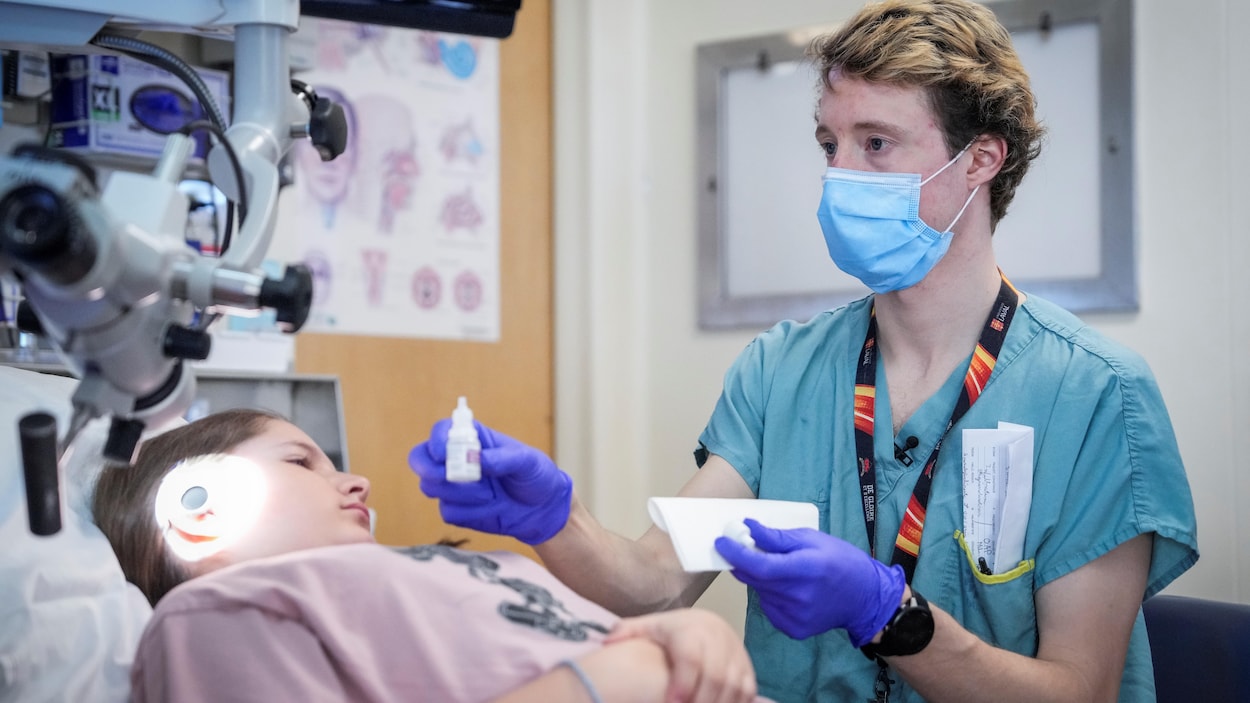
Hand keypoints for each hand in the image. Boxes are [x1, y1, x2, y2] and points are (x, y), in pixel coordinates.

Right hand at [408, 419, 571, 544]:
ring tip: (489, 494)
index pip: (441, 431)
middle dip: (430, 470)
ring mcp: (454, 485)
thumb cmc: (536, 476)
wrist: (543, 510)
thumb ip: (502, 458)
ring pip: (430, 487)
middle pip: (420, 459)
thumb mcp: (527, 461)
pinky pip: (447, 511)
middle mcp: (457, 460)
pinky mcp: (457, 509)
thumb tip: (475, 459)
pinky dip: (468, 512)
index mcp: (473, 439)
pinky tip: (490, 508)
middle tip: (452, 477)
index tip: (443, 453)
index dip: (436, 440)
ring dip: (459, 493)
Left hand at [606, 609, 757, 702]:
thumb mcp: (647, 627)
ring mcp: (737, 654)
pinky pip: (747, 692)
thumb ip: (627, 633)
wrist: (705, 624)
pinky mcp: (748, 669)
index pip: (691, 658)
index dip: (683, 683)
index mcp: (691, 629)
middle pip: (716, 676)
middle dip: (700, 702)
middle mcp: (718, 639)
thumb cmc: (670, 632)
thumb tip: (607, 642)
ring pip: (735, 686)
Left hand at [714, 519, 904, 644]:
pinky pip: (770, 608)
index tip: (721, 543)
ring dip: (761, 580)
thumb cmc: (840, 561)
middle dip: (744, 563)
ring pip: (761, 594)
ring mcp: (795, 616)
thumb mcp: (812, 539)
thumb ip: (777, 538)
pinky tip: (789, 590)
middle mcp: (798, 596)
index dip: (736, 555)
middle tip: (744, 550)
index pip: (759, 566)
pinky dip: (771, 596)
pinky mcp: (794, 629)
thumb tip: (749, 529)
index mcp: (804, 569)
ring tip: (783, 571)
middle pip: (756, 580)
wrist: (864, 597)